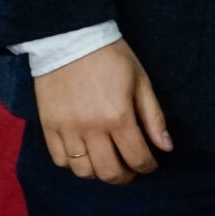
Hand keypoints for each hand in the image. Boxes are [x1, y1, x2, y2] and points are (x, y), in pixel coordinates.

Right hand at [33, 38, 171, 184]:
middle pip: (109, 172)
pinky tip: (84, 154)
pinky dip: (73, 163)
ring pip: (82, 171)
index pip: (137, 158)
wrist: (71, 39)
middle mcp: (91, 128)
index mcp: (118, 116)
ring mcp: (67, 129)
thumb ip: (153, 117)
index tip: (150, 164)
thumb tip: (166, 147)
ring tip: (107, 161)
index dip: (147, 167)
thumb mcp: (141, 81)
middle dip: (125, 176)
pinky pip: (59, 160)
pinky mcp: (48, 126)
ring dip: (98, 172)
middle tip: (130, 169)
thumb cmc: (112, 57)